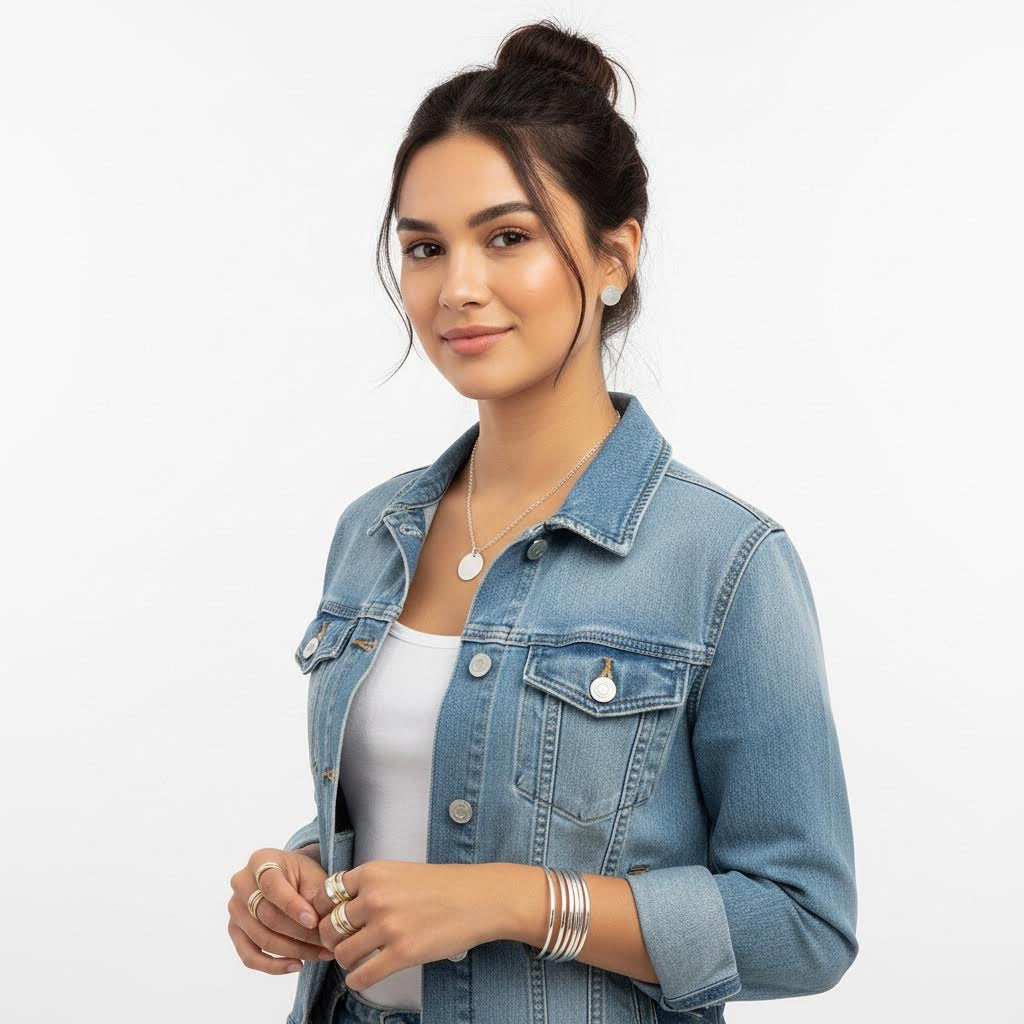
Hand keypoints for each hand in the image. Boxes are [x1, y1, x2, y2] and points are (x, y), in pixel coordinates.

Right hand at [227, 847, 337, 974]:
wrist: (288, 878)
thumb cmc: (303, 875)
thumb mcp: (312, 875)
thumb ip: (314, 895)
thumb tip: (318, 924)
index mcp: (260, 861)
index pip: (272, 886)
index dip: (292, 906)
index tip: (314, 921)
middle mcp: (241, 883)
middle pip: (268, 916)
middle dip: (300, 933)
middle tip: (327, 942)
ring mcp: (235, 909)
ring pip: (262, 938)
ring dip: (294, 951)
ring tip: (322, 954)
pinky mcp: (235, 931)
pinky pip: (249, 956)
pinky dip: (273, 966)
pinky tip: (298, 965)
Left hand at [311, 860, 492, 990]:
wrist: (480, 898)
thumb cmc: (445, 885)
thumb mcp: (401, 872)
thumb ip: (372, 885)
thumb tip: (343, 908)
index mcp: (373, 872)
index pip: (327, 895)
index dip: (326, 911)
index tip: (334, 921)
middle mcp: (375, 897)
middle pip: (329, 926)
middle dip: (334, 938)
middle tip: (346, 944)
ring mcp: (387, 926)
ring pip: (342, 953)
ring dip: (347, 960)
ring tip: (359, 959)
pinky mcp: (402, 953)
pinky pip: (361, 976)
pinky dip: (358, 980)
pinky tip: (366, 975)